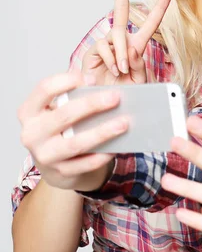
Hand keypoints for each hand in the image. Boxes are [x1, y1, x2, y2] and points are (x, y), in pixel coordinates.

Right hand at [17, 72, 127, 190]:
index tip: (92, 79)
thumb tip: (106, 91)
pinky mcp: (61, 172)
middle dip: (92, 104)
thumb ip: (74, 98)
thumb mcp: (58, 111)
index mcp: (29, 112)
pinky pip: (87, 162)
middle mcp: (32, 134)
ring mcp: (45, 155)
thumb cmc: (59, 129)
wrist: (53, 165)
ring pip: (77, 143)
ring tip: (124, 123)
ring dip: (103, 132)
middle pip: (64, 115)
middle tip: (115, 97)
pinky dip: (104, 154)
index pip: (45, 89)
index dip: (68, 80)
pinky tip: (119, 146)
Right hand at [81, 0, 171, 85]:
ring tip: (123, 70)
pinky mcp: (94, 52)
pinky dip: (111, 59)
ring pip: (117, 35)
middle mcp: (121, 41)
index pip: (150, 23)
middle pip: (121, 10)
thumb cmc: (127, 93)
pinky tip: (113, 70)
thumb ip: (141, 65)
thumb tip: (133, 50)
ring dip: (123, 53)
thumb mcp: (141, 80)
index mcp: (137, 46)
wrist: (107, 106)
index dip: (159, 7)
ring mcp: (107, 45)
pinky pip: (104, 47)